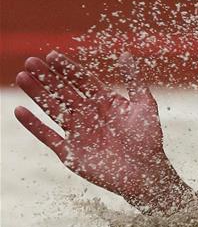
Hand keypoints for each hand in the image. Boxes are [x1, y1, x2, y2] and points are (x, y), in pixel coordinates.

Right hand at [13, 51, 197, 213]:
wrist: (145, 172)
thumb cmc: (147, 138)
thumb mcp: (144, 104)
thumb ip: (133, 80)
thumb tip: (124, 54)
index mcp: (104, 102)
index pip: (82, 80)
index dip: (67, 68)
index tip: (52, 55)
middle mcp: (88, 115)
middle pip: (63, 91)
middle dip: (47, 77)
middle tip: (30, 62)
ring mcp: (77, 133)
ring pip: (53, 109)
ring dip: (37, 94)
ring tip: (21, 78)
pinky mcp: (69, 152)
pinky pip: (48, 136)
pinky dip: (34, 125)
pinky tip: (20, 111)